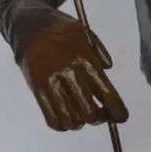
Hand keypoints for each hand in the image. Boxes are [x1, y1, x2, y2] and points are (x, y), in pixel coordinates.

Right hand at [19, 11, 127, 130]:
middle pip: (89, 113)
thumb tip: (108, 69)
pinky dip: (62, 125)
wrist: (29, 26)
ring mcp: (51, 84)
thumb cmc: (60, 29)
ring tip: (83, 116)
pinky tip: (67, 119)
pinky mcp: (37, 90)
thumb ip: (100, 51)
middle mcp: (69, 75)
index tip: (121, 117)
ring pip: (71, 120)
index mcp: (85, 61)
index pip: (107, 94)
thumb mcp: (85, 32)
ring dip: (80, 123)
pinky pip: (51, 118)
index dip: (118, 111)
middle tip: (101, 115)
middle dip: (99, 118)